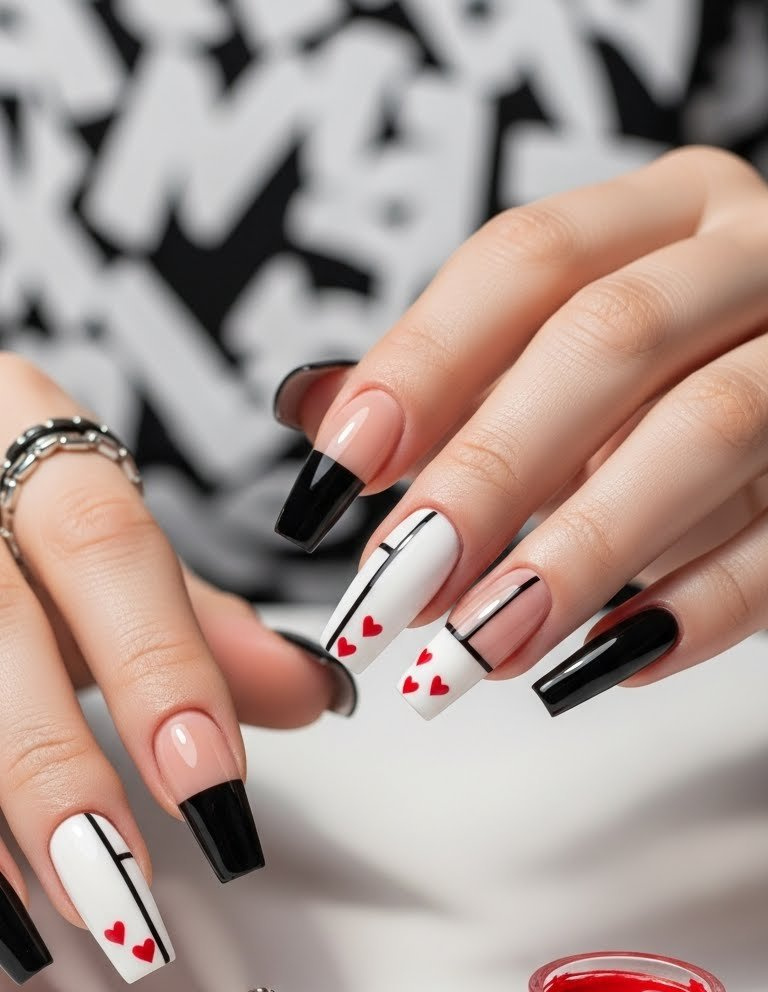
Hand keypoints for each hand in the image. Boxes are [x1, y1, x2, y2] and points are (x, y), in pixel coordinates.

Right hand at [0, 357, 353, 986]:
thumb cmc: (3, 506)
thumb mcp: (91, 534)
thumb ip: (191, 616)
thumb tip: (312, 691)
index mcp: (25, 436)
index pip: (104, 544)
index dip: (159, 667)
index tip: (211, 782)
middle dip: (58, 768)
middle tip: (123, 884)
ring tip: (70, 908)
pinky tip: (4, 900)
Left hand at [275, 147, 767, 718]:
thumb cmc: (674, 381)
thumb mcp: (566, 354)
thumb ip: (454, 377)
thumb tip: (312, 412)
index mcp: (664, 212)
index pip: (527, 258)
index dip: (422, 364)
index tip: (335, 476)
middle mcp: (749, 261)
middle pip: (610, 340)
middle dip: (488, 473)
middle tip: (399, 588)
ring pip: (706, 433)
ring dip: (580, 552)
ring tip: (483, 649)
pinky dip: (693, 609)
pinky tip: (601, 663)